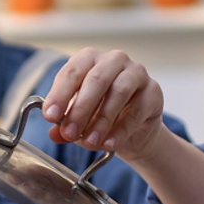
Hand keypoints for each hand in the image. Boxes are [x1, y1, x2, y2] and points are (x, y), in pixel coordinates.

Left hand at [42, 48, 163, 161]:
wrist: (132, 129)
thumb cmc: (98, 113)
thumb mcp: (77, 119)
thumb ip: (64, 124)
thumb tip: (55, 134)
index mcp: (88, 59)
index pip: (71, 72)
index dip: (59, 95)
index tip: (50, 116)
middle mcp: (113, 60)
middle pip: (96, 80)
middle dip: (80, 109)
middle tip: (69, 132)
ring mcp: (136, 73)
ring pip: (118, 92)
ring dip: (102, 120)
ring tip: (90, 141)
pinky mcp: (154, 91)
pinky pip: (136, 110)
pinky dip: (121, 130)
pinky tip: (109, 144)